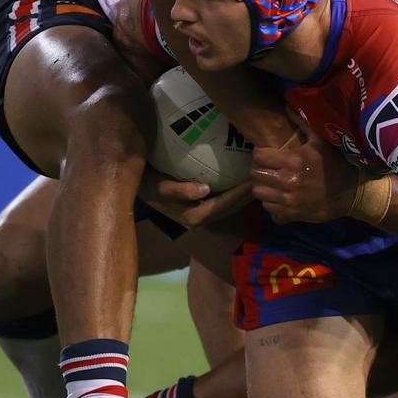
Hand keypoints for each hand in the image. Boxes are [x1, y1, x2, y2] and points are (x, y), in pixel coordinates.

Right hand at [138, 167, 252, 229]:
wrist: (136, 187)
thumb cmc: (147, 184)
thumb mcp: (159, 187)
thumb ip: (177, 190)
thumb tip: (204, 190)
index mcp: (193, 216)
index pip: (222, 206)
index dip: (238, 196)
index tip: (251, 182)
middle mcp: (199, 219)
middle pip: (229, 209)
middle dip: (246, 197)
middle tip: (262, 180)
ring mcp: (200, 213)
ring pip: (228, 206)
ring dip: (242, 196)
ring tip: (257, 180)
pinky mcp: (200, 207)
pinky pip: (222, 200)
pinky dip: (233, 191)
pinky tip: (242, 178)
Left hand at [248, 113, 358, 223]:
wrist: (351, 192)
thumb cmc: (335, 164)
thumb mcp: (321, 141)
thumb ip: (302, 123)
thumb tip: (287, 105)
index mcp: (292, 161)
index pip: (258, 157)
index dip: (261, 154)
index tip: (267, 155)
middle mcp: (287, 181)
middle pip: (254, 176)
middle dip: (259, 171)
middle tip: (268, 169)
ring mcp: (288, 200)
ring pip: (259, 194)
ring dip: (264, 188)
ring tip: (272, 184)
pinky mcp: (291, 215)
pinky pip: (270, 211)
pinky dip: (272, 205)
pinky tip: (281, 198)